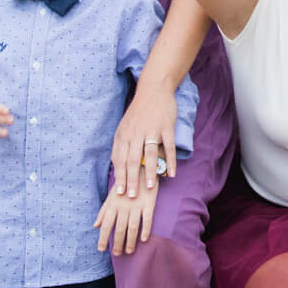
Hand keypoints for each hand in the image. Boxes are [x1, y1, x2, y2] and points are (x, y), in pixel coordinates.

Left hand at [94, 182, 158, 255]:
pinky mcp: (149, 203)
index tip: (101, 250)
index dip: (102, 238)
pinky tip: (143, 239)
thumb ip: (103, 211)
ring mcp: (136, 205)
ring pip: (132, 227)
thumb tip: (95, 225)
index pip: (105, 225)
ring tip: (129, 251)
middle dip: (117, 243)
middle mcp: (123, 206)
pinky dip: (145, 230)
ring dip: (130, 241)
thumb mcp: (111, 195)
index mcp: (112, 205)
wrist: (141, 168)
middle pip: (119, 229)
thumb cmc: (125, 184)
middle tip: (117, 254)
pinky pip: (147, 219)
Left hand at [110, 81, 178, 197]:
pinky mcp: (166, 127)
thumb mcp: (125, 126)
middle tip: (132, 196)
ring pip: (149, 154)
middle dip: (131, 180)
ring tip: (150, 187)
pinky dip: (170, 161)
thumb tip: (116, 166)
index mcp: (123, 134)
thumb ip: (122, 145)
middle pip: (131, 160)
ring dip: (149, 172)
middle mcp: (135, 133)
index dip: (119, 177)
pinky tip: (171, 173)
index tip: (119, 193)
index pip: (119, 160)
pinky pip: (168, 147)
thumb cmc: (138, 112)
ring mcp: (151, 130)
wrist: (153, 90)